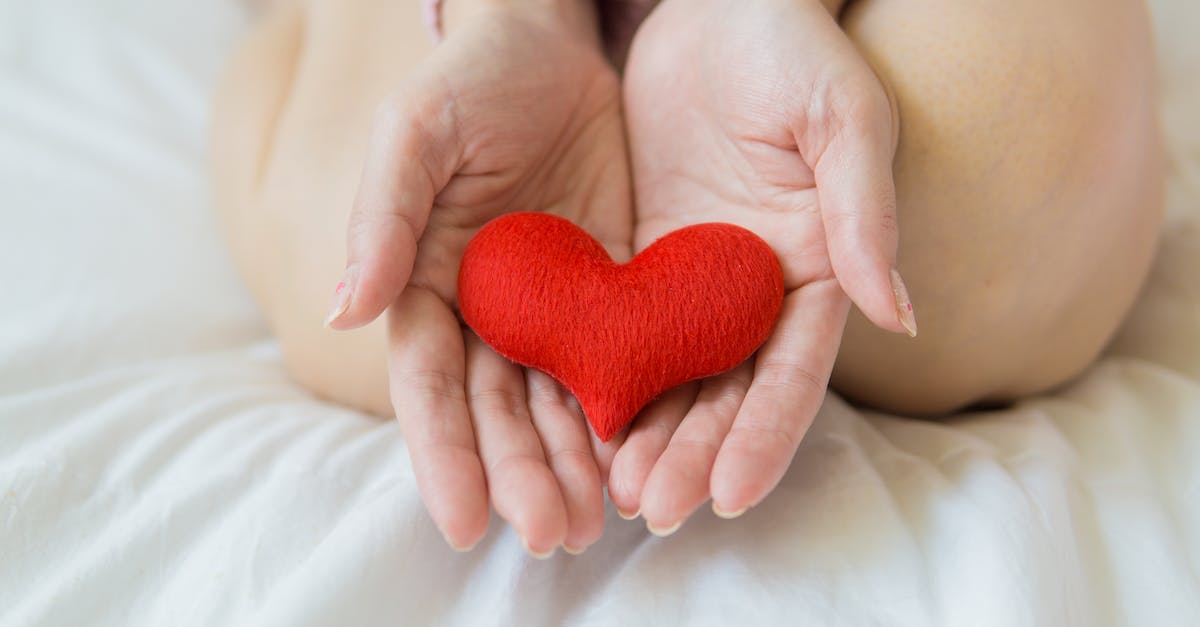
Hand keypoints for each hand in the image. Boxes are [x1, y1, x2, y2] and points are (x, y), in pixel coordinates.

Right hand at [327, 0, 631, 555]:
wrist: (553, 44)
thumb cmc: (470, 81)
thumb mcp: (415, 135)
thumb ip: (384, 218)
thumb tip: (345, 309)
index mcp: (426, 285)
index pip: (430, 386)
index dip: (444, 455)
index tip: (468, 522)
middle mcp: (486, 312)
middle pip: (497, 411)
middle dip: (521, 474)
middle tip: (552, 534)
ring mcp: (549, 308)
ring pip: (557, 403)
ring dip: (573, 464)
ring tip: (595, 522)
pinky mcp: (610, 292)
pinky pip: (617, 362)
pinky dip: (625, 412)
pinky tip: (641, 457)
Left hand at [611, 0, 914, 531]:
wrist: (715, 4)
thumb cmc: (792, 49)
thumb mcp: (842, 118)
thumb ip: (865, 213)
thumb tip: (900, 315)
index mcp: (814, 268)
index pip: (793, 371)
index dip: (764, 434)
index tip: (731, 494)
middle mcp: (755, 290)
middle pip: (727, 392)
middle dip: (694, 454)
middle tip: (653, 509)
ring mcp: (695, 281)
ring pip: (672, 377)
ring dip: (646, 437)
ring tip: (613, 494)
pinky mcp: (641, 261)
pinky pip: (621, 331)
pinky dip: (604, 381)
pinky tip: (577, 426)